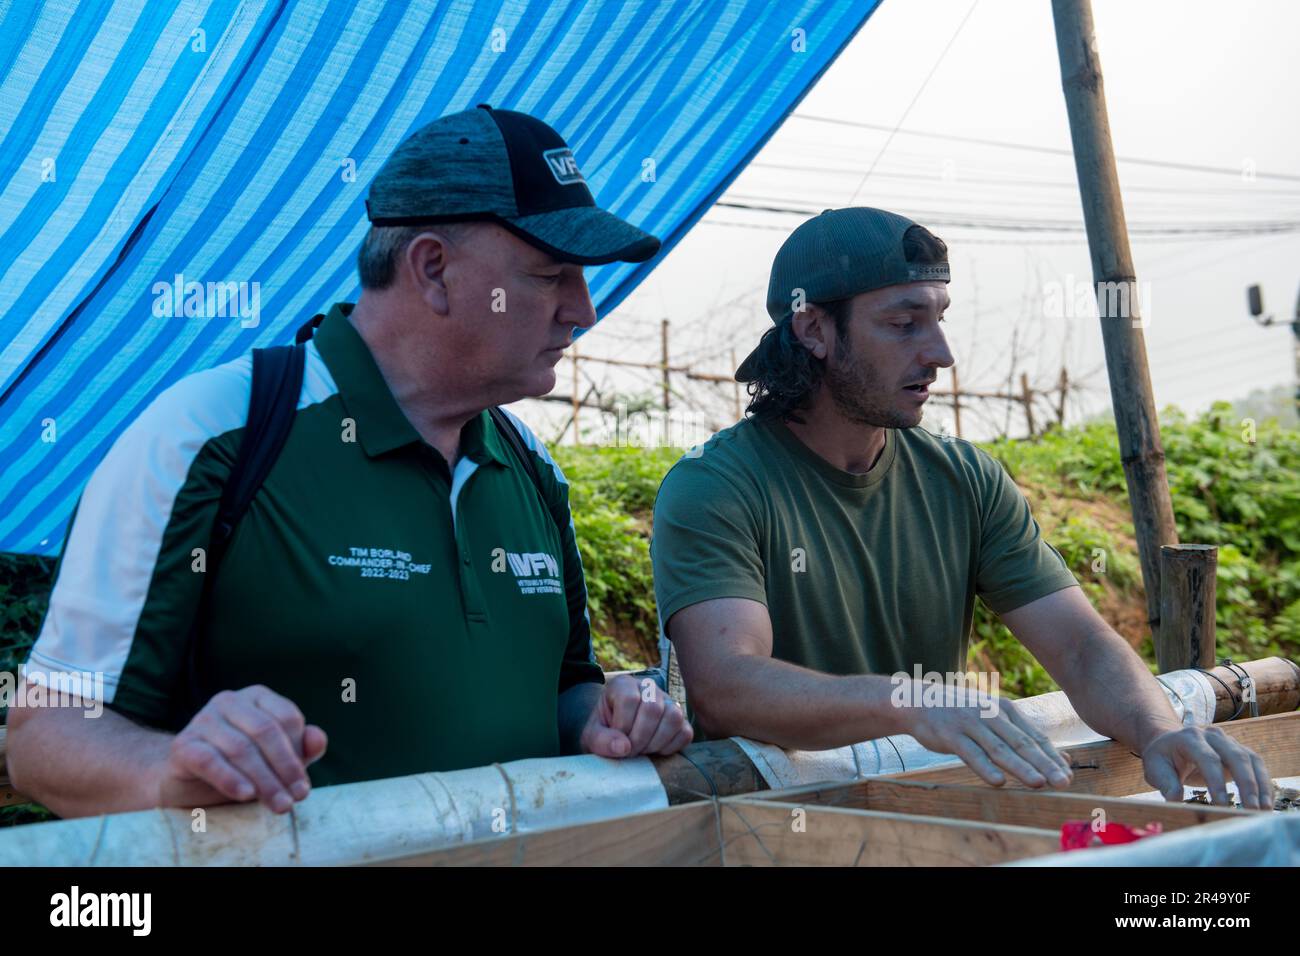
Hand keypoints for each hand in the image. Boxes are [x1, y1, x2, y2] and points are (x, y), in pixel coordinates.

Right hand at [155, 685, 327, 812]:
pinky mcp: (183, 745)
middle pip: (265, 732)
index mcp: (257, 697)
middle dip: (284, 769)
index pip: (287, 717)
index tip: (303, 786)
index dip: (298, 753)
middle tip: (294, 800)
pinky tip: (247, 795)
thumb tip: (318, 739)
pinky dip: (231, 779)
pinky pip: (210, 760)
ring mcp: (203, 720)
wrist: (189, 784)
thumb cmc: (241, 767)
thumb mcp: (276, 759)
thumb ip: (301, 749)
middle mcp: (229, 701)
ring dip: (264, 781)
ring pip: (241, 748)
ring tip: (279, 805)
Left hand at [580, 675, 692, 757]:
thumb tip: (623, 747)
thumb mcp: (591, 736)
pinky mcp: (681, 720)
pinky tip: (656, 751)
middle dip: (640, 738)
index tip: (616, 742)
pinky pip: (685, 732)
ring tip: (642, 750)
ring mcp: (668, 702)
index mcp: (623, 685)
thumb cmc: (603, 734)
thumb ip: (600, 740)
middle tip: (630, 752)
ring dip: (656, 742)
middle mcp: (648, 688)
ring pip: (673, 717)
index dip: (623, 726)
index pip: (630, 700)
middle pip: (653, 708)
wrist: (616, 739)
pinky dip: (671, 747)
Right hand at [900, 685, 1073, 788]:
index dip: (1053, 757)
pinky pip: (970, 753)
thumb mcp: (993, 718)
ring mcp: (970, 723)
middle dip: (1044, 763)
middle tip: (1064, 782)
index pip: (1034, 736)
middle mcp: (990, 714)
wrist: (919, 701)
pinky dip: (984, 768)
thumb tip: (1063, 758)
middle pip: (1022, 743)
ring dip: (1020, 767)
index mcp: (1005, 709)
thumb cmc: (962, 713)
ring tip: (1039, 783)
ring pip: (999, 749)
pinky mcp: (950, 735)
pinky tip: (998, 782)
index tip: (1069, 776)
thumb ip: (1023, 736)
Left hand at [1142, 724, 1272, 809]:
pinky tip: (1266, 803)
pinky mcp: (1240, 751)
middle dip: (1246, 784)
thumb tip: (1176, 800)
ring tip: (1264, 810)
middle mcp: (1212, 735)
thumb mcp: (1155, 768)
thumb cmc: (1162, 758)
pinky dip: (1263, 783)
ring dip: (1260, 785)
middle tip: (1251, 810)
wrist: (1170, 743)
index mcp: (1189, 737)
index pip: (1208, 759)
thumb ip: (1166, 783)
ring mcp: (1229, 742)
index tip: (1221, 806)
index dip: (1216, 783)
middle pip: (1236, 757)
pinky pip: (1257, 765)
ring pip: (1251, 760)